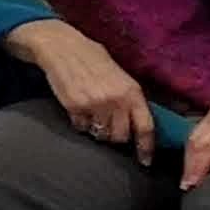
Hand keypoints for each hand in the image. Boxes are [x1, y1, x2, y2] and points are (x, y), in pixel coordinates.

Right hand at [15, 22, 154, 154]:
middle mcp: (115, 100)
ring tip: (93, 114)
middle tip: (109, 127)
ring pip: (100, 135)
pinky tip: (79, 107)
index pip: (145, 126)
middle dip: (115, 136)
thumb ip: (129, 97)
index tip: (145, 161)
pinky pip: (81, 127)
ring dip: (98, 130)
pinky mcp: (75, 108)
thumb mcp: (119, 75)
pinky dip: (81, 122)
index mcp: (132, 91)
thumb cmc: (92, 59)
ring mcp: (95, 105)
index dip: (146, 147)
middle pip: (120, 137)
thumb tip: (137, 122)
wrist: (63, 47)